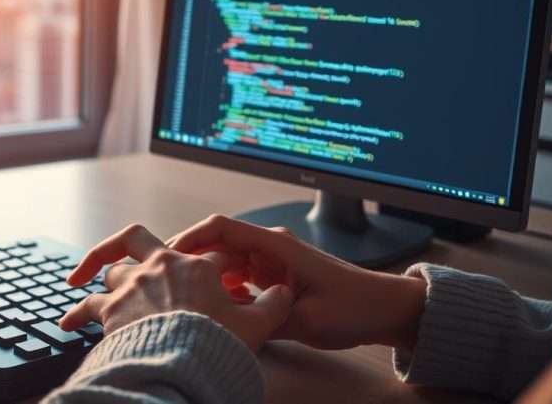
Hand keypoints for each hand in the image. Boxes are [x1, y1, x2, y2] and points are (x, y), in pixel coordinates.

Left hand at [60, 224, 294, 351]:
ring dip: (108, 281)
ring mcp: (131, 287)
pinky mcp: (108, 310)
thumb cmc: (215, 344)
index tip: (221, 281)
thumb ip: (273, 304)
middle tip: (121, 251)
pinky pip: (85, 306)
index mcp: (195, 266)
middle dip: (125, 242)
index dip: (215, 265)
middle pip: (136, 237)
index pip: (204, 253)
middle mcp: (159, 267)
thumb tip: (285, 293)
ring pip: (113, 271)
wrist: (181, 365)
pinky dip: (75, 313)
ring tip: (101, 295)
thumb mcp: (256, 324)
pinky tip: (67, 323)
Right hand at [167, 215, 426, 350]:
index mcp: (276, 245)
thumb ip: (262, 320)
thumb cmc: (354, 306)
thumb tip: (225, 324)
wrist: (385, 309)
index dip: (190, 237)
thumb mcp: (306, 319)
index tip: (168, 254)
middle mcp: (270, 248)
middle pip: (216, 244)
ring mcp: (271, 262)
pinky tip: (214, 308)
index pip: (221, 227)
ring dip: (204, 278)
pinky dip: (222, 290)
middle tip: (165, 282)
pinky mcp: (274, 278)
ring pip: (224, 263)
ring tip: (183, 297)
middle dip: (189, 261)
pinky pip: (238, 278)